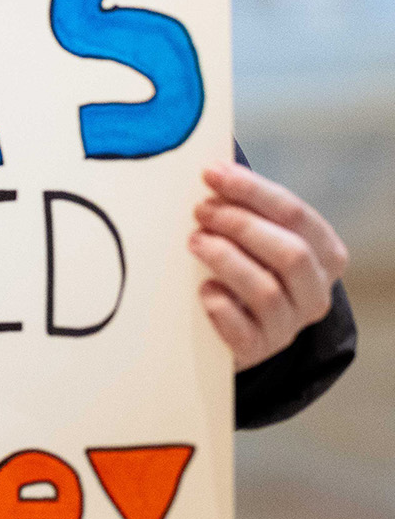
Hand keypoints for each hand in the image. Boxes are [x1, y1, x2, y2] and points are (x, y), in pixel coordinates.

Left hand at [192, 162, 346, 370]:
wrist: (235, 326)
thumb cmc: (242, 264)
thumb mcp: (254, 234)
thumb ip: (244, 205)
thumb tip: (212, 167)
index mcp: (325, 254)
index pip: (296, 215)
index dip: (252, 190)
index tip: (211, 173)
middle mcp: (315, 292)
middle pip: (290, 253)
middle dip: (241, 225)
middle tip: (200, 210)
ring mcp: (288, 325)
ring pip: (266, 291)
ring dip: (226, 259)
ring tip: (194, 241)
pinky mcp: (257, 350)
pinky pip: (243, 331)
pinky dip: (221, 308)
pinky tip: (203, 290)